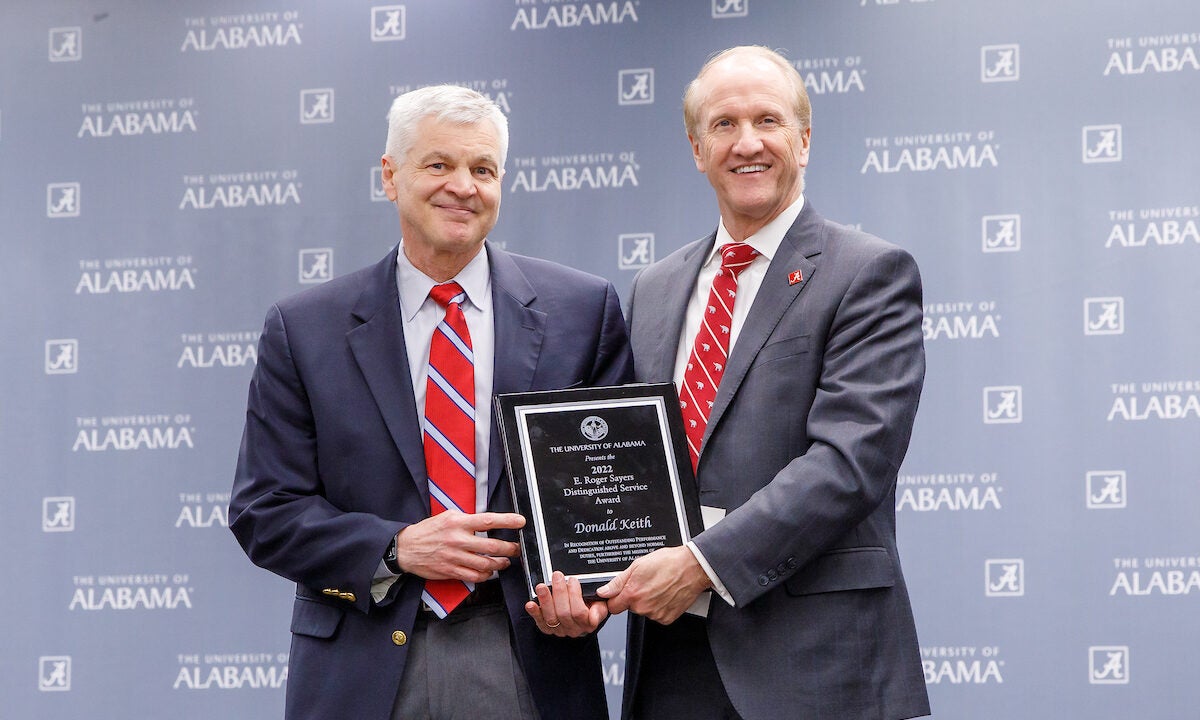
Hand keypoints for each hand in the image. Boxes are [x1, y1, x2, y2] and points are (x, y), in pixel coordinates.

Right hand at [393, 511, 523, 582]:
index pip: (488, 520)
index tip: (521, 521)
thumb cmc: (428, 531)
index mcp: (458, 522)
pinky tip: (489, 571)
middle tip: (516, 548)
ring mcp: (455, 557)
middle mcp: (458, 540)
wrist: (406, 548)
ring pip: (486, 564)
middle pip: (492, 546)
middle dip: (509, 548)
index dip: (507, 521)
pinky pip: (474, 576)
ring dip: (500, 564)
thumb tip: (487, 521)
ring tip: (505, 561)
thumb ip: (467, 520)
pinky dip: (485, 575)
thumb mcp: (447, 516)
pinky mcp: (451, 571)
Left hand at [525, 571, 608, 637]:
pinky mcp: (548, 628)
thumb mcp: (600, 604)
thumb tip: (594, 614)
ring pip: (551, 617)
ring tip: (542, 586)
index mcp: (588, 623)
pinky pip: (540, 622)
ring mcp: (560, 629)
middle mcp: (574, 628)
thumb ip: (600, 608)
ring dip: (545, 600)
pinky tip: (531, 604)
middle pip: (564, 613)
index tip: (572, 580)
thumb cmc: (590, 605)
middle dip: (559, 592)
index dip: (575, 595)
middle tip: (557, 576)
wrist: (582, 614)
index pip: (579, 613)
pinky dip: (534, 612)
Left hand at [596, 546, 711, 624]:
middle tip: (646, 583)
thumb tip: (603, 591)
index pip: (613, 606)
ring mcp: (656, 614)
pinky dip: (659, 606)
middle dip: (634, 597)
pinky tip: (665, 593)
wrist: (693, 568)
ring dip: (647, 601)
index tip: (620, 593)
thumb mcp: (638, 565)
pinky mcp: (667, 618)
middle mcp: (643, 607)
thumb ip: (618, 581)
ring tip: (658, 586)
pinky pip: (657, 614)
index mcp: (633, 594)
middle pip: (629, 607)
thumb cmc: (669, 562)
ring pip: (643, 610)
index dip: (615, 598)